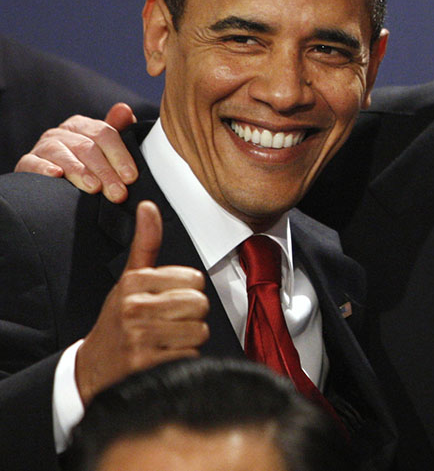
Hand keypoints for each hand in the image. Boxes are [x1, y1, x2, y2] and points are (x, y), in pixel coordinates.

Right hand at [14, 103, 138, 202]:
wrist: (55, 184)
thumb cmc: (87, 165)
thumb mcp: (106, 149)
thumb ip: (118, 129)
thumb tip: (124, 109)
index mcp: (83, 126)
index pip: (104, 134)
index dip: (120, 156)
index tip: (131, 177)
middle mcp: (62, 133)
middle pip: (86, 147)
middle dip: (105, 171)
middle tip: (117, 192)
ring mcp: (43, 147)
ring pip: (61, 154)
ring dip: (79, 171)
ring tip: (93, 187)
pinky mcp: (27, 162)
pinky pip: (32, 162)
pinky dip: (44, 168)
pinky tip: (56, 175)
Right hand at [74, 201, 209, 403]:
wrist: (93, 365)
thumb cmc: (118, 319)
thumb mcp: (129, 278)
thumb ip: (146, 243)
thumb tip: (148, 206)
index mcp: (134, 281)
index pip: (195, 279)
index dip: (187, 292)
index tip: (168, 300)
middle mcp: (134, 306)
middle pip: (200, 304)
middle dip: (191, 316)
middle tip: (168, 322)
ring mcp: (139, 336)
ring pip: (199, 330)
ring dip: (189, 338)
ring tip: (166, 339)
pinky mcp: (145, 363)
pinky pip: (190, 354)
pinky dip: (183, 357)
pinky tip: (162, 355)